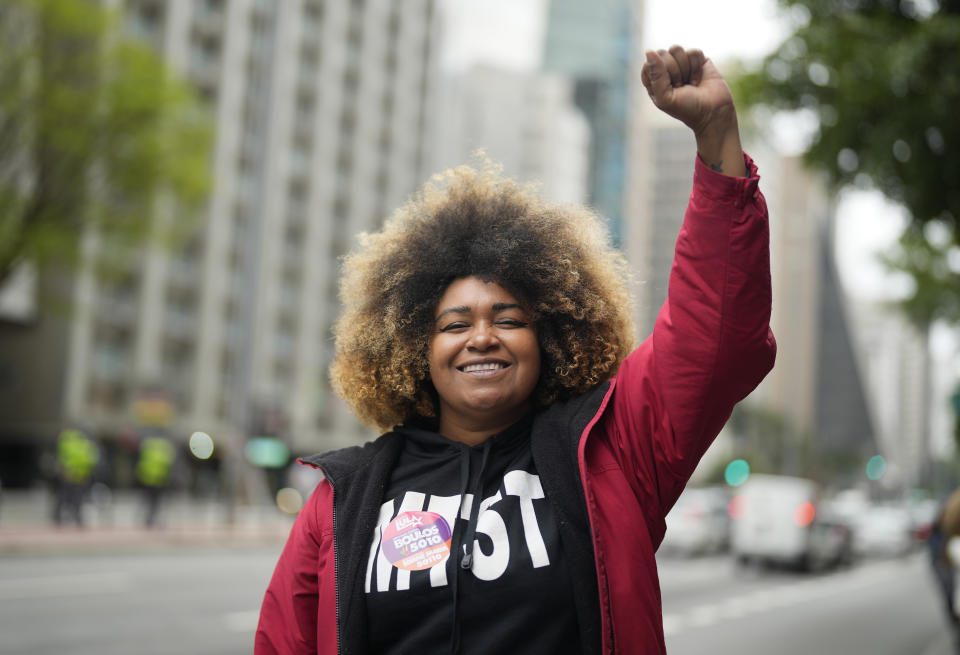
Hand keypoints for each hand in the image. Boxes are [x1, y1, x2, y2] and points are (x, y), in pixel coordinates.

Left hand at [641, 46, 744, 176]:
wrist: (714, 112)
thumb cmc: (686, 109)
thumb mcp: (665, 97)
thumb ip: (655, 75)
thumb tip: (649, 51)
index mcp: (653, 80)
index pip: (649, 63)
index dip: (659, 74)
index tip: (669, 89)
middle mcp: (666, 69)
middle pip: (662, 53)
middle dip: (673, 71)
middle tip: (681, 87)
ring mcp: (681, 63)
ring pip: (676, 49)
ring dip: (685, 69)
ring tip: (690, 83)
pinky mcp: (697, 59)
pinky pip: (693, 51)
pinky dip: (697, 66)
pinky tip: (698, 78)